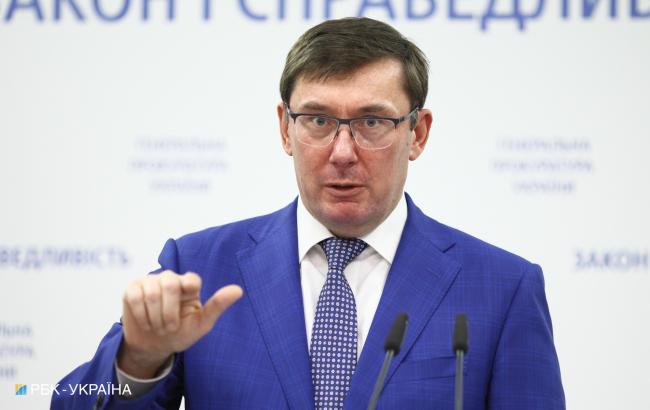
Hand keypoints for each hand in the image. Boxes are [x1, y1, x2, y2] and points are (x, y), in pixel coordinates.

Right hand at [117, 270, 242, 377]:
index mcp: (189, 285)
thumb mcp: (201, 323)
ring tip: (158, 327)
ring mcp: (150, 282)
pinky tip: (145, 322)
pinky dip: (141, 315)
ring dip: (155, 317)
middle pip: (170, 283)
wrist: (154, 345)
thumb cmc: (181, 332)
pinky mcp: (133, 288)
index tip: (186, 306)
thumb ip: (218, 305)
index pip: (191, 279)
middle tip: (170, 327)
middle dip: (169, 311)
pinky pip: (135, 296)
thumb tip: (239, 290)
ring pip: (152, 291)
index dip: (188, 289)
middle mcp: (170, 278)